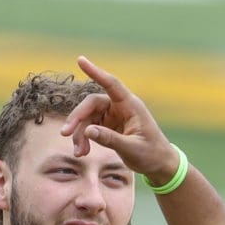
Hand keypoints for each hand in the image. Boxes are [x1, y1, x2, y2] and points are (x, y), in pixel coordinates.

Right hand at [60, 57, 182, 185]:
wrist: (159, 165)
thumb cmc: (152, 154)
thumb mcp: (132, 148)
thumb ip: (111, 139)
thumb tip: (87, 131)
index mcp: (131, 106)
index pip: (112, 84)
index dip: (96, 72)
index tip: (80, 60)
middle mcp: (120, 107)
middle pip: (91, 104)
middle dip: (77, 118)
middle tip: (65, 133)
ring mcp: (112, 116)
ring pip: (87, 118)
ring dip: (79, 134)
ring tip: (78, 153)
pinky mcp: (108, 125)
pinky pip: (89, 128)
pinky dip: (84, 139)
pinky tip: (81, 152)